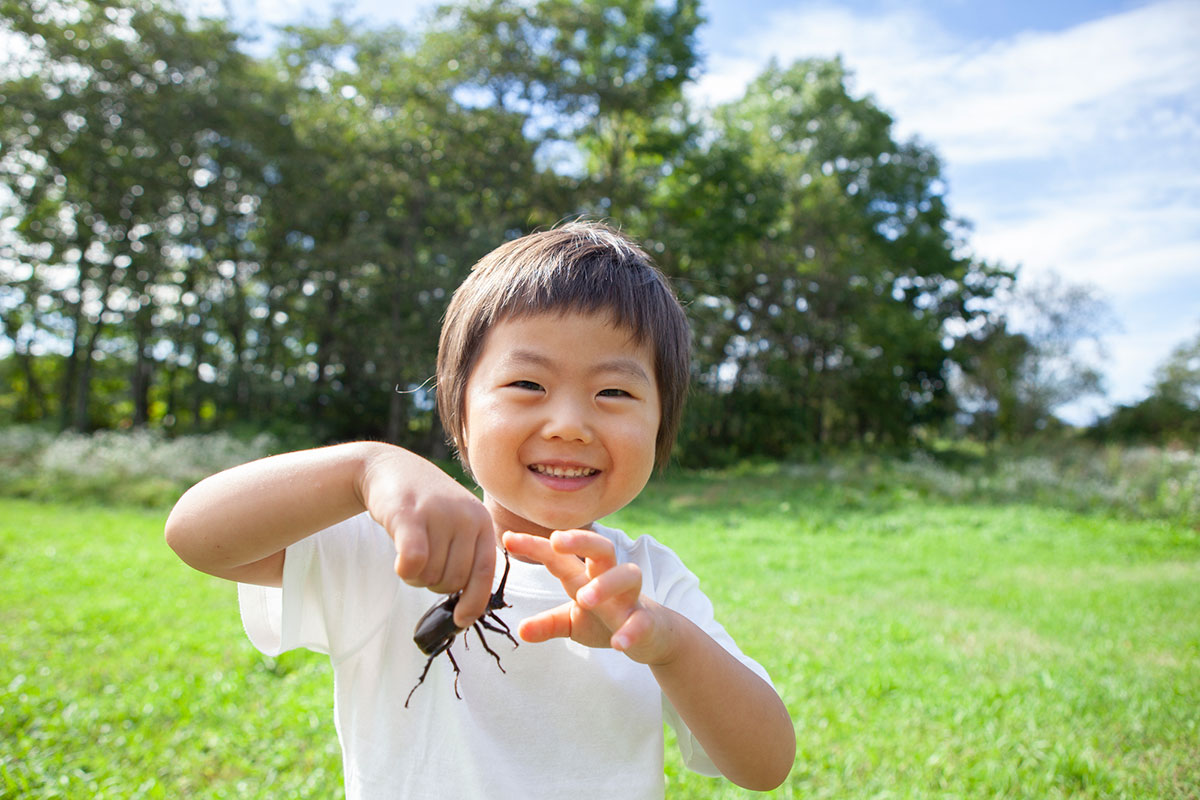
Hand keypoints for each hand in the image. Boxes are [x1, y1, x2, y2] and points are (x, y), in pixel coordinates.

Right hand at [359, 446, 495, 627]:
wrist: (390, 468)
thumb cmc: (425, 506)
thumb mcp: (456, 524)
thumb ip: (467, 556)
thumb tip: (468, 610)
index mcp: (482, 522)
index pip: (486, 573)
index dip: (474, 602)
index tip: (461, 620)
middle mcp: (467, 517)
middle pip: (454, 580)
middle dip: (434, 583)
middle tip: (421, 563)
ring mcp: (440, 515)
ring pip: (431, 575)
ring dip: (416, 576)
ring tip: (410, 552)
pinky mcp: (410, 516)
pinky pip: (414, 562)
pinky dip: (405, 571)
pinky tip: (400, 561)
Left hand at [502, 529, 678, 665]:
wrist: (652, 634)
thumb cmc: (606, 618)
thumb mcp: (572, 622)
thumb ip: (548, 623)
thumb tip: (520, 629)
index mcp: (585, 576)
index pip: (559, 556)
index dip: (535, 546)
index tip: (508, 538)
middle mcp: (608, 578)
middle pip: (601, 548)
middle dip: (581, 540)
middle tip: (558, 541)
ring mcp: (630, 598)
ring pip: (626, 576)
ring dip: (606, 583)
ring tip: (584, 598)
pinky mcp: (647, 621)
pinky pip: (642, 620)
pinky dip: (631, 630)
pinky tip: (618, 643)